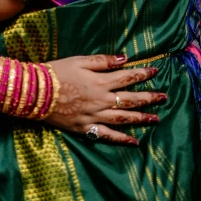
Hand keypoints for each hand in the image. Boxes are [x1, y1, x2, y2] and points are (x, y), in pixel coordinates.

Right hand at [46, 54, 165, 144]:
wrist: (36, 93)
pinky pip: (107, 135)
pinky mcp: (86, 128)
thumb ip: (102, 61)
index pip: (127, 77)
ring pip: (123, 118)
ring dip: (141, 118)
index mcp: (100, 81)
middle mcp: (102, 100)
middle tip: (164, 97)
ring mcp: (95, 116)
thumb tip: (124, 59)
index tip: (155, 70)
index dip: (142, 74)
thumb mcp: (79, 60)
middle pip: (130, 99)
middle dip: (148, 97)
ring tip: (156, 118)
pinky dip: (122, 139)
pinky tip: (134, 141)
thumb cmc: (56, 72)